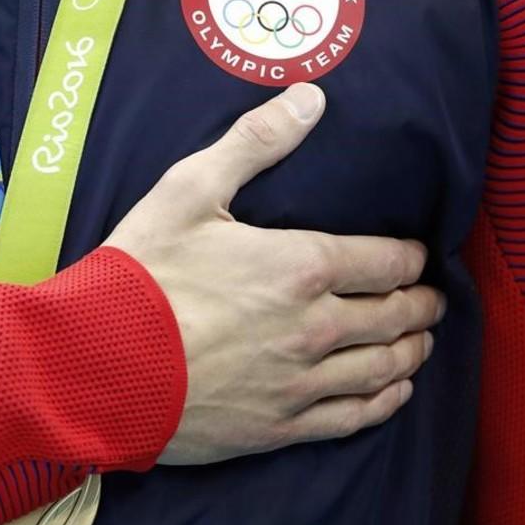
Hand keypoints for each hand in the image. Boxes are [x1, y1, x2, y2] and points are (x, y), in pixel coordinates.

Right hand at [105, 84, 444, 464]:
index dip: (411, 257)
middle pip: (397, 316)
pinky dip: (385, 402)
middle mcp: (316, 327)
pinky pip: (354, 417)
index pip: (388, 261)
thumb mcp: (188, 191)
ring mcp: (301, 382)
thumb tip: (311, 99)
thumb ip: (254, 142)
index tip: (414, 255)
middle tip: (429, 298)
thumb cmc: (140, 275)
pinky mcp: (279, 426)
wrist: (95, 364)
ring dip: (411, 350)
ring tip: (420, 341)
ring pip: (384, 368)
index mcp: (302, 266)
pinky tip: (393, 392)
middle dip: (421, 303)